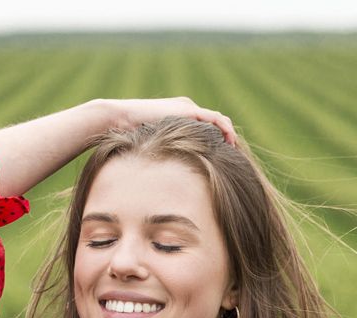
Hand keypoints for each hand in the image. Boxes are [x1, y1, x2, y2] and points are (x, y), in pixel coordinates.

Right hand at [99, 97, 237, 145]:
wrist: (121, 118)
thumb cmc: (131, 134)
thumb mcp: (154, 143)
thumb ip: (166, 150)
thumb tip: (169, 171)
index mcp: (181, 115)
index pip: (207, 125)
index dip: (218, 139)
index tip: (225, 155)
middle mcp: (188, 108)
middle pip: (216, 122)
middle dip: (226, 137)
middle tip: (235, 155)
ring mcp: (189, 107)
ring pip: (218, 119)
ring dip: (229, 134)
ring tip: (235, 150)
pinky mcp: (189, 110)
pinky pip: (214, 119)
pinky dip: (224, 129)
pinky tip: (230, 142)